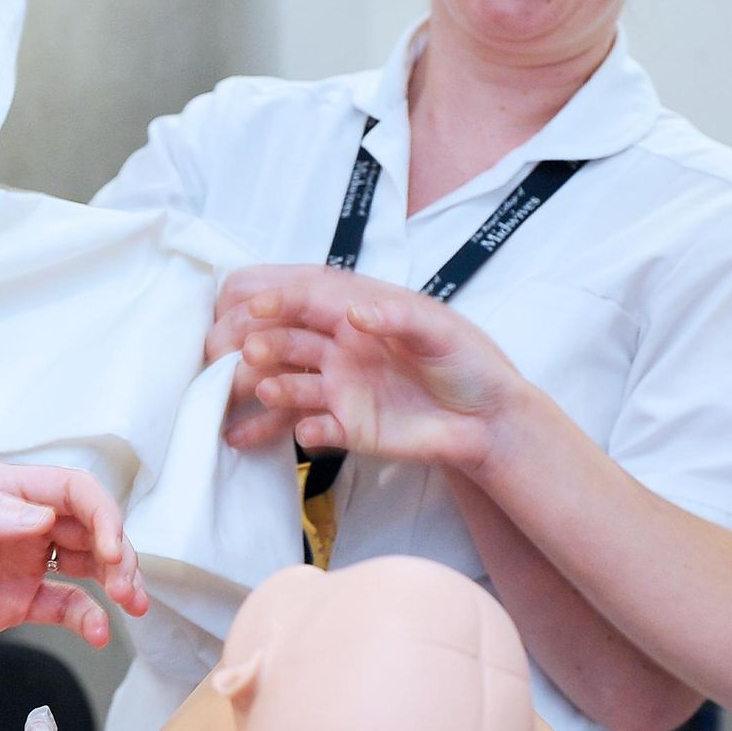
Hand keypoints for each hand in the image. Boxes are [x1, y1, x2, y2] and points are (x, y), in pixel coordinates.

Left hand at [0, 463, 146, 666]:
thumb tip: (42, 515)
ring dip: (117, 581)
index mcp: (5, 491)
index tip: (113, 548)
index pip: (74, 490)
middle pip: (92, 527)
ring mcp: (24, 562)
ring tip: (132, 604)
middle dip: (120, 551)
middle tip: (126, 583)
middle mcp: (22, 522)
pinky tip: (99, 632)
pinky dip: (88, 617)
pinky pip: (67, 605)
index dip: (104, 514)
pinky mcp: (19, 600)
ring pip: (90, 564)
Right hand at [229, 274, 526, 472]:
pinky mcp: (345, 426)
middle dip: (256, 341)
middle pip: (282, 338)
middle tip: (242, 353)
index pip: (305, 298)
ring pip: (286, 382)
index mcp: (357, 312)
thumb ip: (399, 318)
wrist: (489, 421)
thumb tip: (355, 312)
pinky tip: (294, 432)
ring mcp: (337, 387)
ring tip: (263, 391)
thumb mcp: (441, 331)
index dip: (277, 300)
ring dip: (267, 385)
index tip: (254, 308)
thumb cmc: (469, 362)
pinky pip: (307, 427)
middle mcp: (338, 347)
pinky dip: (288, 432)